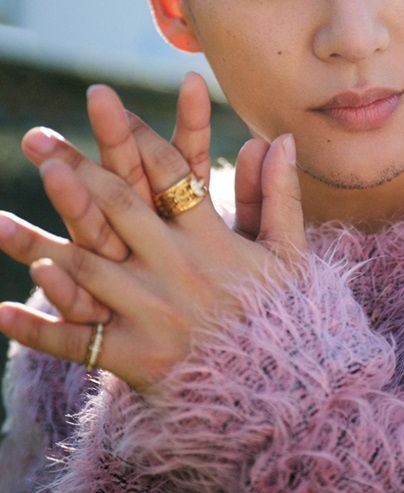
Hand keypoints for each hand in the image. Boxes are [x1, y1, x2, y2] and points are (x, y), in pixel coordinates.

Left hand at [0, 77, 306, 393]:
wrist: (279, 392)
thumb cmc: (283, 315)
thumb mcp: (287, 252)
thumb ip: (277, 193)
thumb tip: (280, 137)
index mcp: (211, 239)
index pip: (167, 173)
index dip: (134, 133)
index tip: (102, 100)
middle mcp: (175, 270)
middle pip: (117, 209)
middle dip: (76, 170)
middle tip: (37, 139)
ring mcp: (150, 314)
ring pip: (84, 272)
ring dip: (38, 244)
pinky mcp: (133, 357)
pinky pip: (78, 343)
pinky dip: (40, 329)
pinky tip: (3, 311)